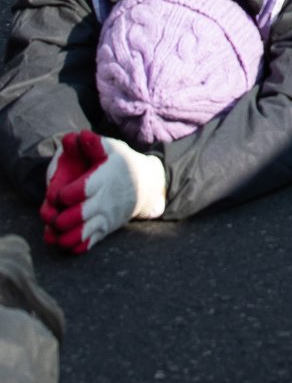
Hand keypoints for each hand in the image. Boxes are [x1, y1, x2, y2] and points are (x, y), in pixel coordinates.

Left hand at [41, 132, 165, 253]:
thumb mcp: (113, 149)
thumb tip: (81, 135)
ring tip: (55, 234)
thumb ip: (94, 144)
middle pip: (81, 215)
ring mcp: (106, 217)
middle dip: (62, 219)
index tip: (57, 195)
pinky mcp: (106, 229)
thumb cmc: (124, 163)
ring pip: (84, 233)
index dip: (67, 195)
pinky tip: (65, 244)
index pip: (84, 190)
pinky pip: (91, 243)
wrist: (147, 185)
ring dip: (66, 237)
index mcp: (103, 180)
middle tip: (52, 217)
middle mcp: (104, 201)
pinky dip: (77, 247)